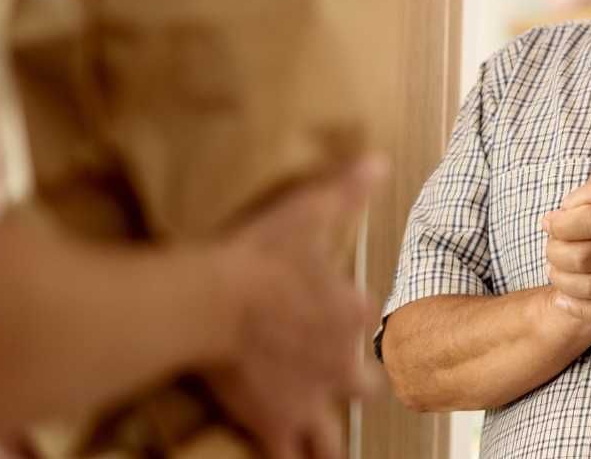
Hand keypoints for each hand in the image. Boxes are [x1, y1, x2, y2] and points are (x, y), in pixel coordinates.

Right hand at [205, 157, 386, 458]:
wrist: (211, 301)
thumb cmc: (259, 253)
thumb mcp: (306, 211)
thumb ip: (346, 190)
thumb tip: (379, 160)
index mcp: (353, 315)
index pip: (372, 324)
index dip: (358, 322)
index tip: (344, 319)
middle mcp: (340, 364)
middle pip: (365, 389)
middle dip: (355, 388)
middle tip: (336, 382)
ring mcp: (309, 400)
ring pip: (332, 439)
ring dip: (325, 440)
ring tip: (317, 441)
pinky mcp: (274, 423)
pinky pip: (288, 455)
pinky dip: (285, 453)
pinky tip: (276, 447)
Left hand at [541, 137, 590, 325]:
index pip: (587, 219)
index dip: (562, 220)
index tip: (553, 218)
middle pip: (579, 255)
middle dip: (554, 251)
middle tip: (549, 246)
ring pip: (588, 286)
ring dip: (562, 279)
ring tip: (554, 270)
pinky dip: (580, 307)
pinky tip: (565, 297)